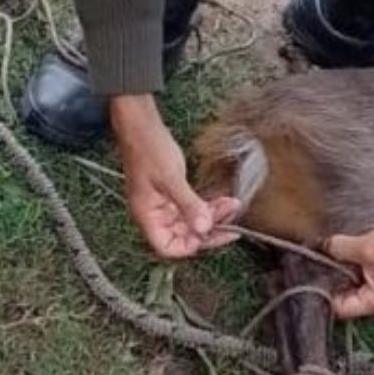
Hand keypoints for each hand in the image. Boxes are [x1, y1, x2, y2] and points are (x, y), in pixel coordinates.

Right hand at [111, 95, 241, 258]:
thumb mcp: (171, 179)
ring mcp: (164, 206)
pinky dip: (208, 206)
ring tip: (232, 205)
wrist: (141, 126)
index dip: (191, 246)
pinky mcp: (172, 195)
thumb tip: (204, 229)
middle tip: (232, 220)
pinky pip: (193, 208)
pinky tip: (223, 200)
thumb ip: (188, 205)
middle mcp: (154, 216)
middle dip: (209, 229)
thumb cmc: (148, 149)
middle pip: (184, 237)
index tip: (214, 235)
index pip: (169, 247)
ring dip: (212, 216)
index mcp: (147, 217)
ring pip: (192, 222)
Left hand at [324, 209, 373, 319]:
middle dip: (332, 280)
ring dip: (342, 270)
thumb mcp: (365, 247)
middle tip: (316, 266)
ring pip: (351, 283)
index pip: (342, 308)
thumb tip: (324, 247)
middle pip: (346, 297)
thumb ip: (340, 249)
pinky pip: (359, 273)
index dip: (325, 294)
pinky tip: (342, 251)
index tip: (311, 280)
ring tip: (329, 257)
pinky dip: (351, 264)